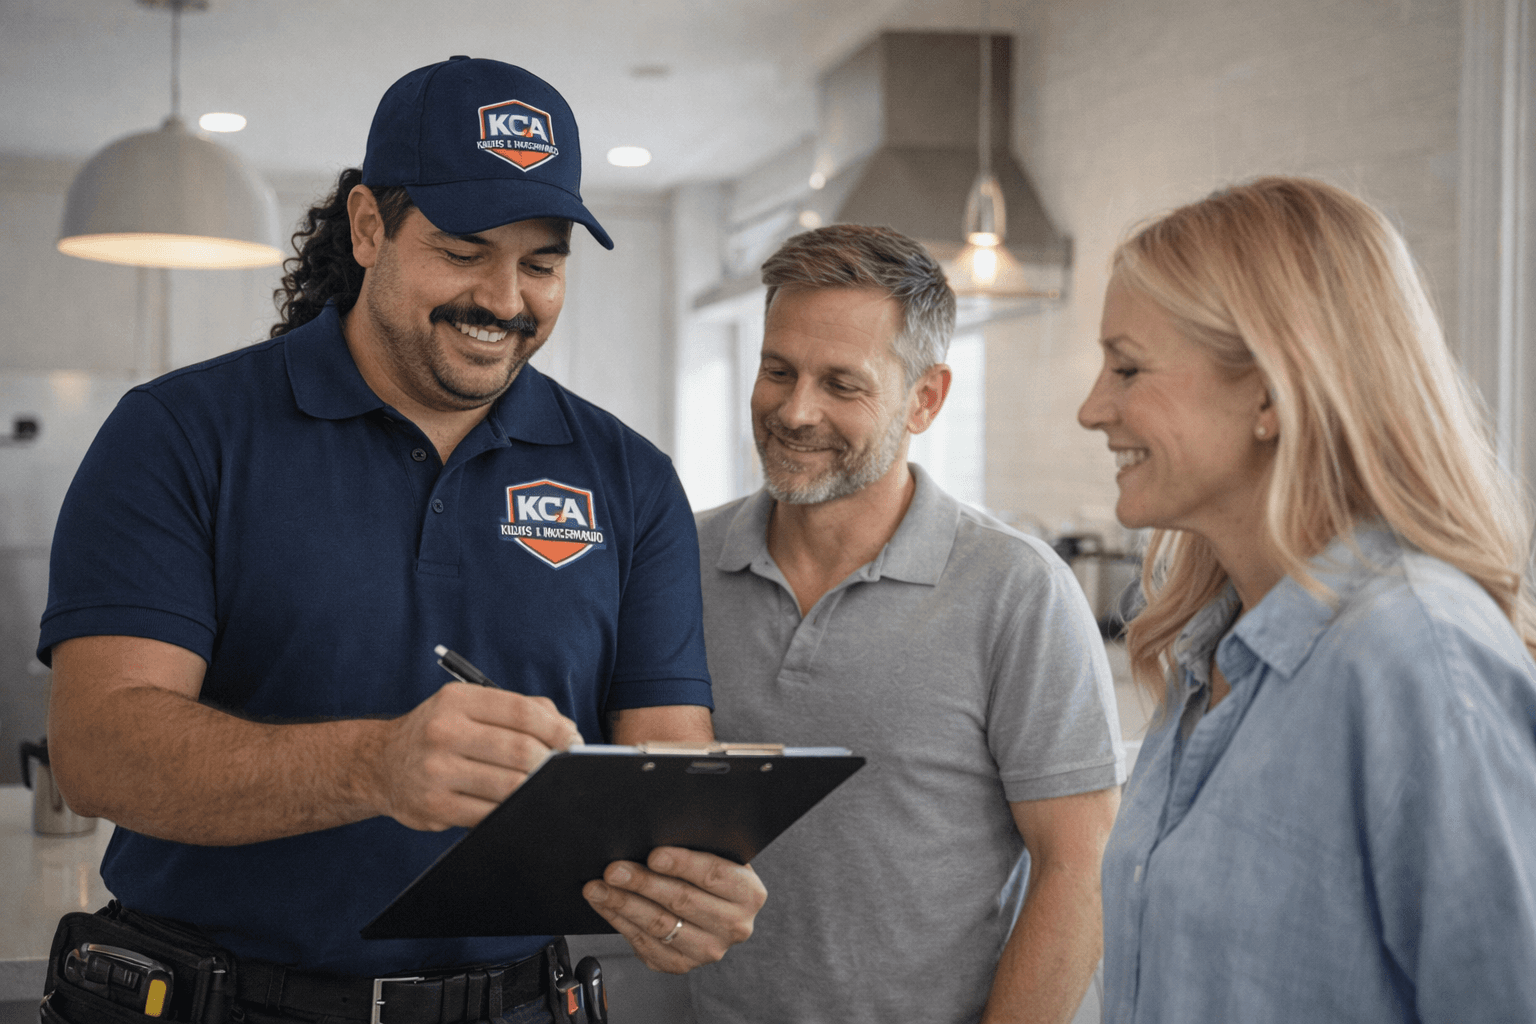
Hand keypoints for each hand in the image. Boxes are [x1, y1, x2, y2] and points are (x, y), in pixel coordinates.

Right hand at [371, 682, 582, 831]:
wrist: (380, 764)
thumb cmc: (439, 733)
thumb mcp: (468, 706)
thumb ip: (519, 709)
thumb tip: (565, 729)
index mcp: (457, 701)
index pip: (521, 712)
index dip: (556, 728)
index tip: (573, 740)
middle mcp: (443, 732)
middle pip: (520, 750)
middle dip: (552, 762)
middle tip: (564, 768)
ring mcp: (436, 771)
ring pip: (510, 786)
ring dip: (537, 789)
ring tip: (547, 787)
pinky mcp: (434, 807)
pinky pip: (490, 814)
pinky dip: (514, 811)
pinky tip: (522, 806)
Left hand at [582, 847, 766, 972]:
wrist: (714, 908)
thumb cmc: (710, 872)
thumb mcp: (718, 854)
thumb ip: (699, 845)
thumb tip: (656, 830)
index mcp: (749, 893)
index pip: (713, 875)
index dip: (682, 864)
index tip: (652, 855)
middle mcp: (734, 925)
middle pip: (682, 901)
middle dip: (642, 883)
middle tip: (614, 870)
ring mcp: (708, 949)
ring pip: (659, 925)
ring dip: (623, 904)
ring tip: (598, 888)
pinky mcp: (681, 964)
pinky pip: (644, 944)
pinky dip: (620, 921)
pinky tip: (605, 905)